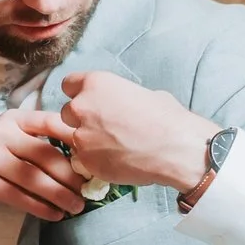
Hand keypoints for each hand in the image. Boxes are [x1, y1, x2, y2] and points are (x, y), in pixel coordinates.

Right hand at [0, 107, 86, 234]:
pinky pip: (15, 195)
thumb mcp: (7, 141)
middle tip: (88, 192)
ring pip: (32, 177)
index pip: (51, 123)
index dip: (77, 139)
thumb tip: (80, 161)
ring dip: (58, 195)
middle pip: (45, 154)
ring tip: (75, 207)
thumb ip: (35, 144)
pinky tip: (53, 214)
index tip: (97, 157)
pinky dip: (38, 207)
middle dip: (70, 176)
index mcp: (12, 120)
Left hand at [58, 70, 215, 191]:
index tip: (89, 101)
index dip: (80, 93)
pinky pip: (82, 158)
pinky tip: (116, 159)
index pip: (69, 84)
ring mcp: (80, 136)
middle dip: (82, 118)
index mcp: (95, 84)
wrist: (176, 149)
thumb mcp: (143, 94)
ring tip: (114, 145)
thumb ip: (119, 97)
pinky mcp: (84, 160)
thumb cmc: (167, 118)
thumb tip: (119, 103)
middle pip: (67, 112)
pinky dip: (95, 159)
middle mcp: (81, 108)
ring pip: (74, 137)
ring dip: (88, 140)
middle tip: (104, 126)